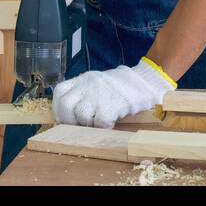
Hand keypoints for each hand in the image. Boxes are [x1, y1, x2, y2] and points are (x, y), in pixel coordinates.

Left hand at [52, 58, 175, 128]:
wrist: (146, 81)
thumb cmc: (121, 87)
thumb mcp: (97, 84)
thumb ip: (83, 94)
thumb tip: (69, 115)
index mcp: (83, 79)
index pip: (60, 92)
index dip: (59, 108)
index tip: (65, 118)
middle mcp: (88, 84)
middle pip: (66, 105)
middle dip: (70, 120)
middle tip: (81, 125)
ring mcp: (99, 94)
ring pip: (81, 115)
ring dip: (89, 124)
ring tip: (99, 122)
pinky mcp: (111, 105)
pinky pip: (100, 122)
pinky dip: (105, 126)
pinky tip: (112, 122)